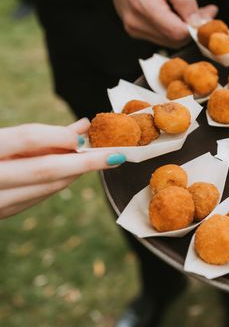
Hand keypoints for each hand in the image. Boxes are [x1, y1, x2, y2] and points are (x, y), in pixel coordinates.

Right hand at [0, 119, 125, 218]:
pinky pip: (37, 198)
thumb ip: (39, 135)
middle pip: (45, 168)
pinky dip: (58, 184)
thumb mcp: (1, 139)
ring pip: (46, 187)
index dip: (59, 136)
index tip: (87, 136)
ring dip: (75, 173)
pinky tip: (72, 173)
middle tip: (118, 155)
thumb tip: (82, 127)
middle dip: (86, 162)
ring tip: (100, 159)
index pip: (26, 139)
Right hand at [109, 0, 217, 47]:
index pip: (178, 32)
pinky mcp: (136, 31)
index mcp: (144, 7)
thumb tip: (199, 21)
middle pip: (176, 40)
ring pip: (170, 41)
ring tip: (192, 10)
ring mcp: (134, 29)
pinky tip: (179, 14)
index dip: (197, 27)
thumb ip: (184, 0)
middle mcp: (137, 23)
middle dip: (194, 28)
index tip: (208, 14)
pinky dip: (175, 29)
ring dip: (186, 29)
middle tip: (205, 11)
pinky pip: (162, 37)